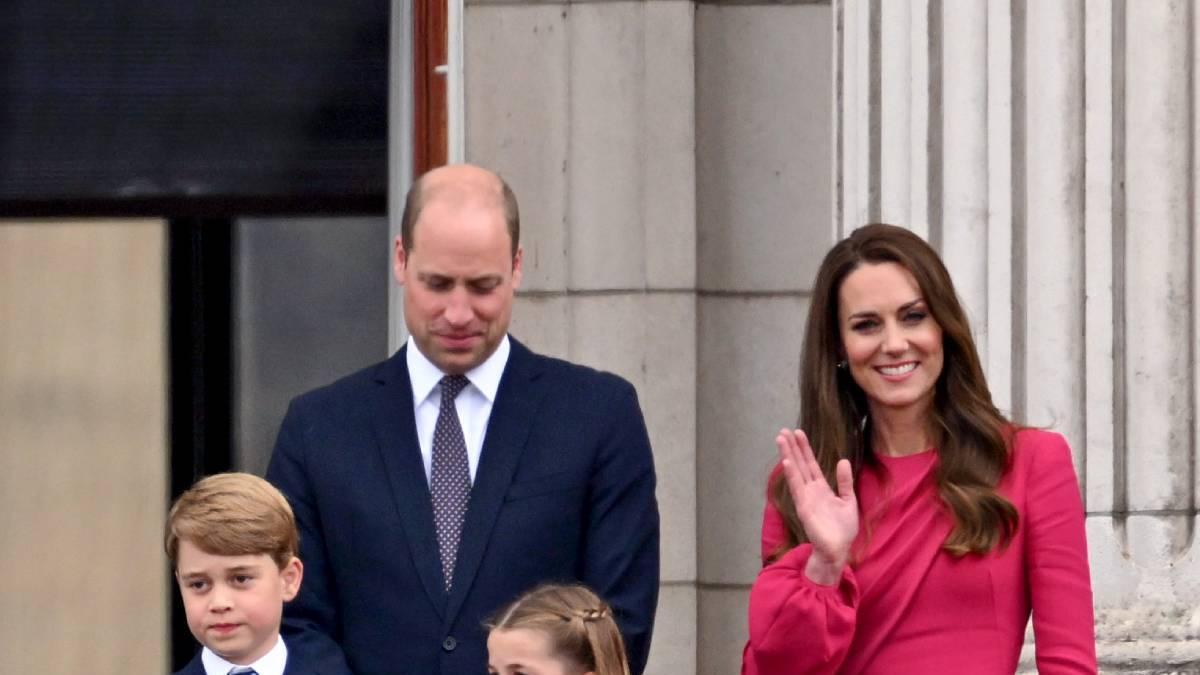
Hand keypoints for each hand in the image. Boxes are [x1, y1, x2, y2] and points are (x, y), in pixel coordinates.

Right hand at [777, 428, 857, 584]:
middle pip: (800, 464)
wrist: (838, 549)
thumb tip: (843, 461)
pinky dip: (792, 475)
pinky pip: (797, 488)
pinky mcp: (804, 507)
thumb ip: (844, 482)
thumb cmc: (843, 529)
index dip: (805, 449)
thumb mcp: (848, 501)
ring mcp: (805, 498)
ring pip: (795, 471)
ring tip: (781, 439)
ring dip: (788, 455)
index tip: (798, 433)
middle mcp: (810, 490)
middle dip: (792, 447)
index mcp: (821, 488)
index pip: (811, 464)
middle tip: (784, 430)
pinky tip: (787, 462)